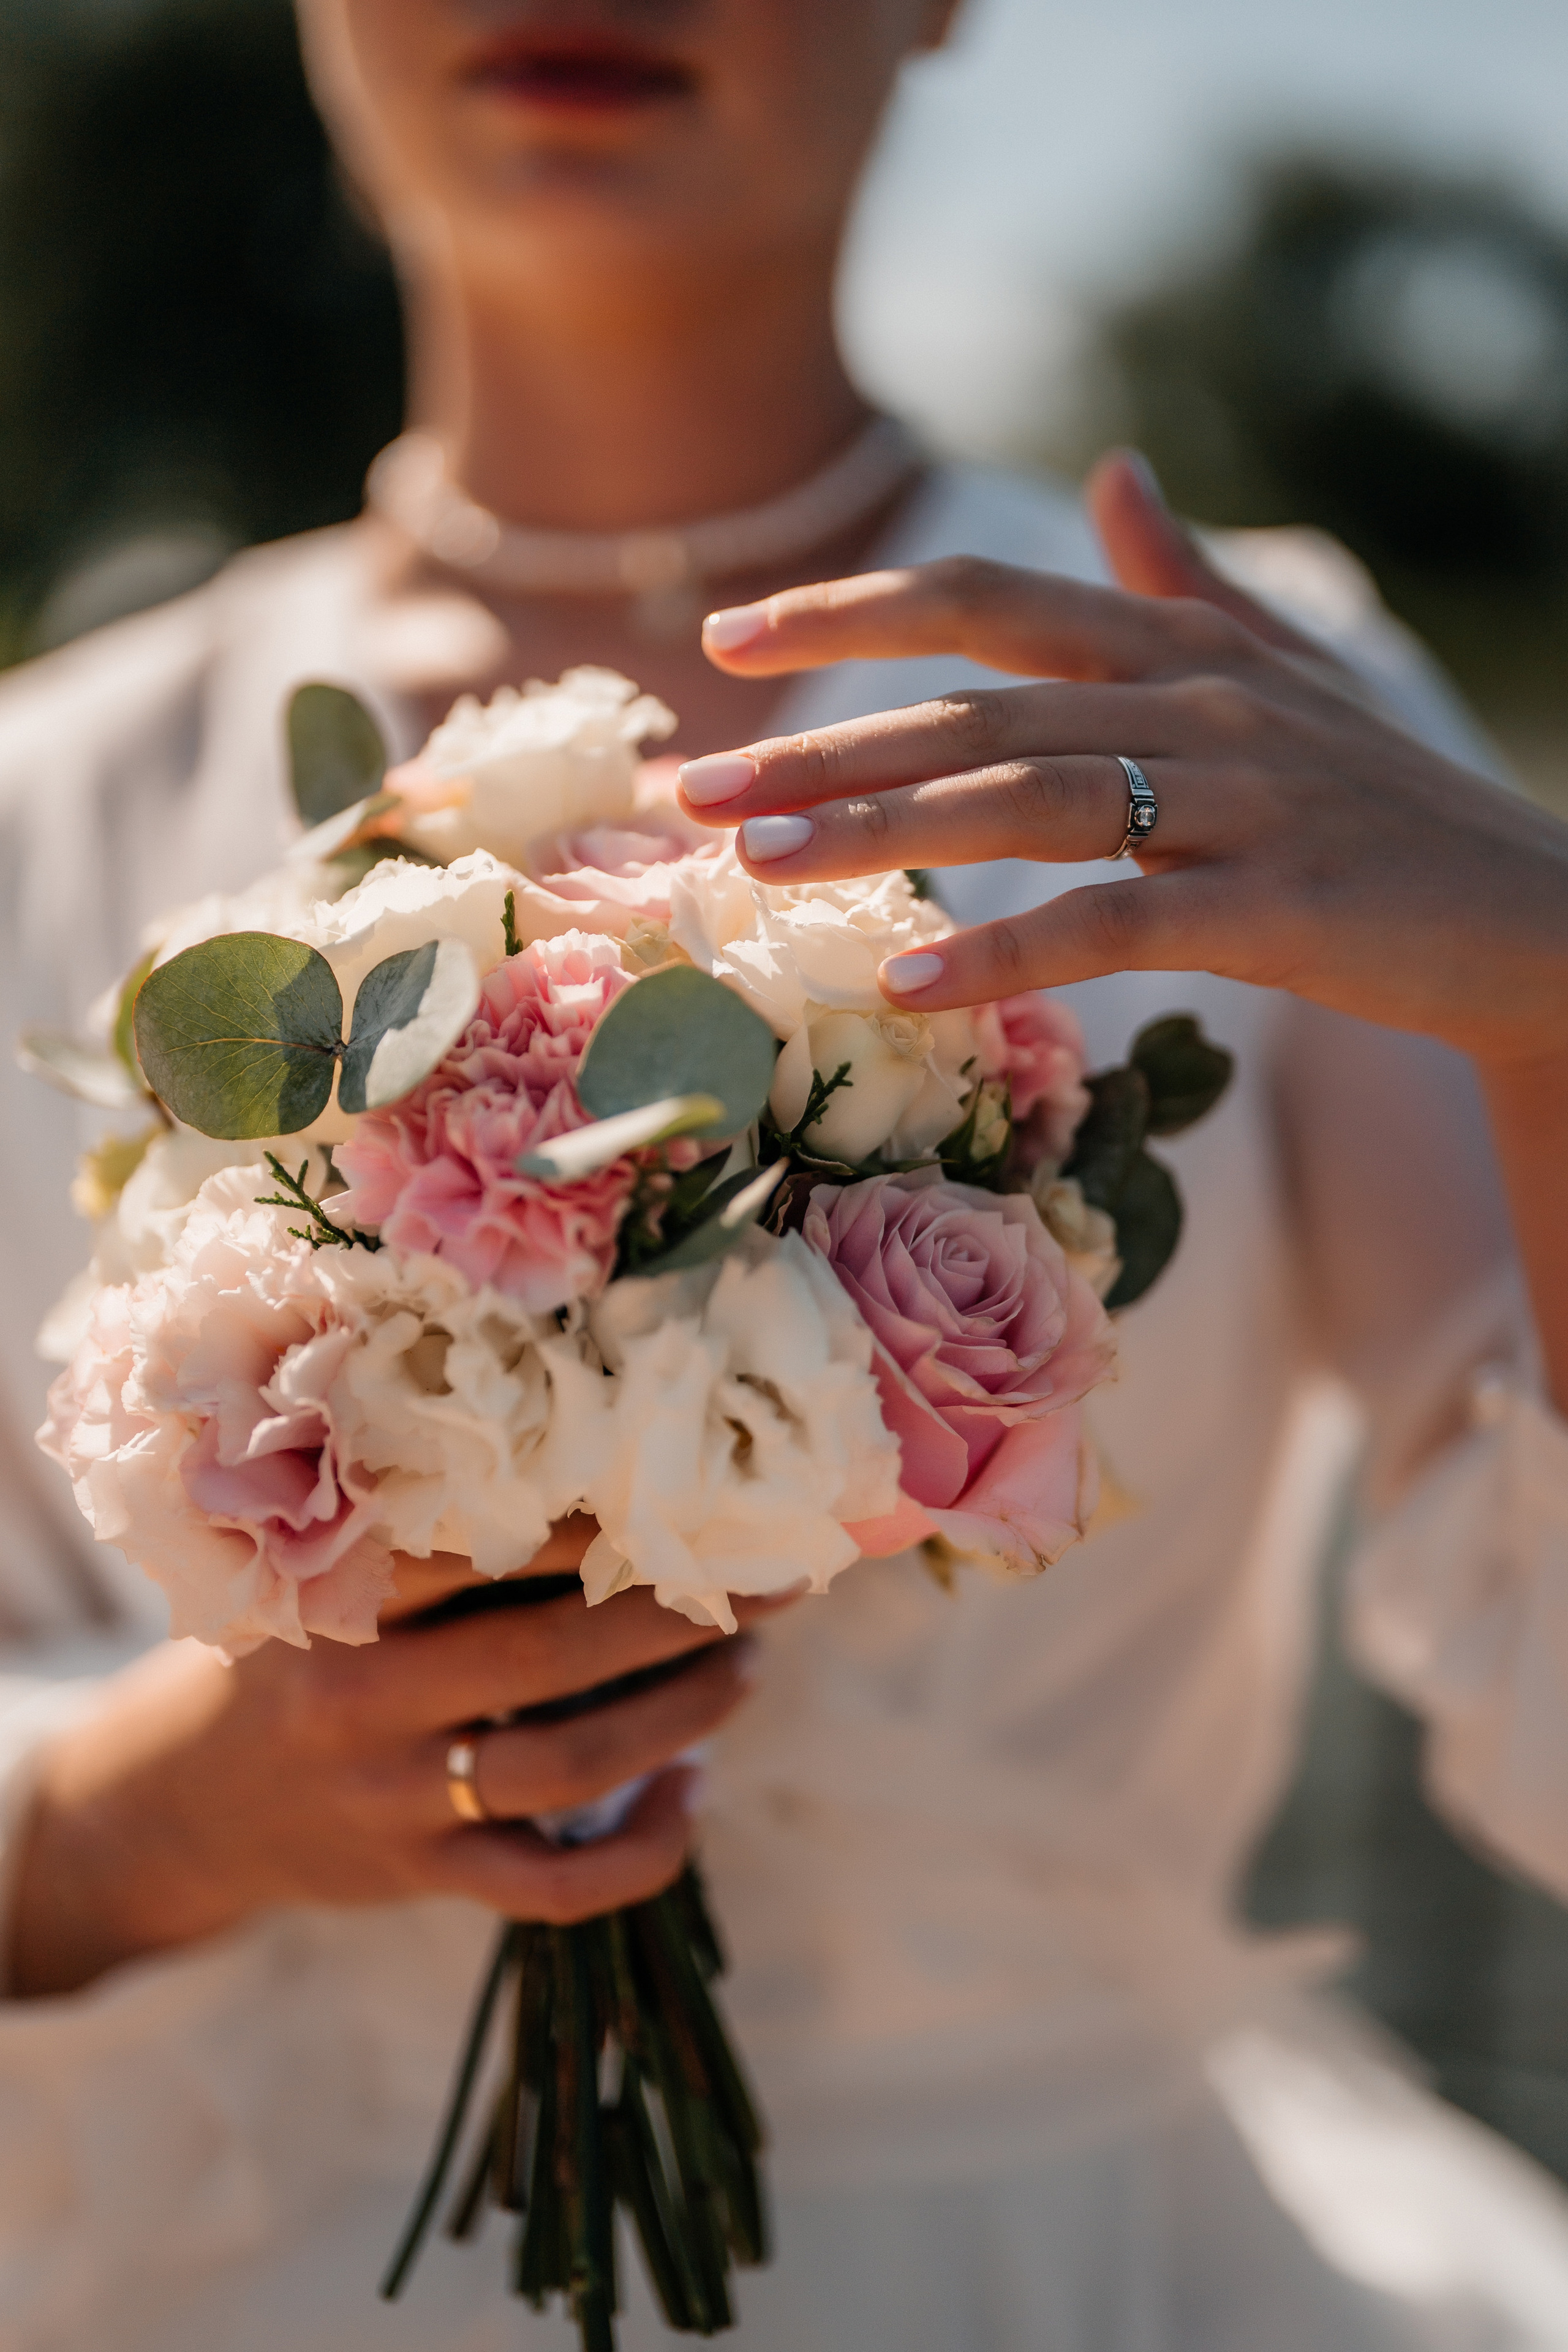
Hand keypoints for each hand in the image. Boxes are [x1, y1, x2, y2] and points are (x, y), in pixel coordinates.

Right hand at [8, 1519, 777, 1998]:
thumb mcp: (303, 1574)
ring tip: (746, 1669)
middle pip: (551, 1654)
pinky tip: (692, 1795)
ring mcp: (396, 1799)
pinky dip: (643, 1849)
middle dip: (675, 1612)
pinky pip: (554, 1885)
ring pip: (567, 1765)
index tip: (695, 1484)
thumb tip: (579, 1459)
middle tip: (769, 1578)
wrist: (169, 1805)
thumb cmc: (273, 1655)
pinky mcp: (421, 1876)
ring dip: (678, 1718)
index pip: (485, 1547)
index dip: (600, 1518)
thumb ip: (408, 1532)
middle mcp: (366, 1700)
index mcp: (341, 1602)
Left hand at [676, 451, 1567, 1077]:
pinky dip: (1007, 952)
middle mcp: (1201, 701)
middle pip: (978, 703)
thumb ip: (1187, 581)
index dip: (852, 611)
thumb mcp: (1285, 673)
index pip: (988, 598)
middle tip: (694, 783)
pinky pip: (1116, 921)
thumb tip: (1115, 471)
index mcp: (1182, 647)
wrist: (1539, 913)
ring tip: (755, 861)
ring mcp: (1242, 798)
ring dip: (880, 829)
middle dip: (825, 741)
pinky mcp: (1276, 903)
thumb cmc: (1386, 805)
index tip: (725, 641)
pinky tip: (907, 983)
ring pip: (1027, 797)